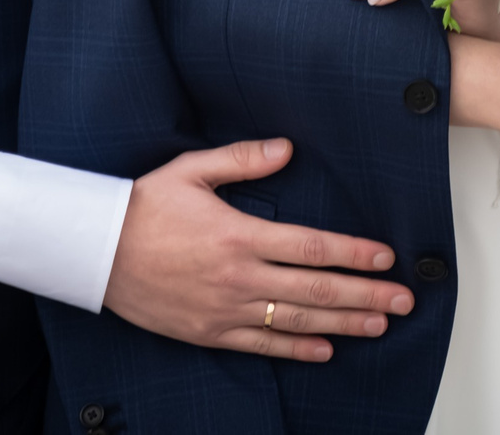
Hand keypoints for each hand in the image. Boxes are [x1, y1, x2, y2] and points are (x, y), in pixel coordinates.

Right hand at [104, 138, 412, 361]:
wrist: (95, 251)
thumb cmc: (143, 206)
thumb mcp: (191, 169)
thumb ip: (242, 159)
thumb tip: (286, 148)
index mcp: (239, 235)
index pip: (312, 247)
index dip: (353, 253)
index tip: (385, 255)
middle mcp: (238, 277)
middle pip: (315, 290)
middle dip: (366, 294)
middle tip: (404, 299)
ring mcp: (224, 310)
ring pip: (296, 323)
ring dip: (343, 323)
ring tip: (379, 323)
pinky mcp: (208, 332)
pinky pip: (261, 346)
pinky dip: (296, 351)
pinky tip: (326, 350)